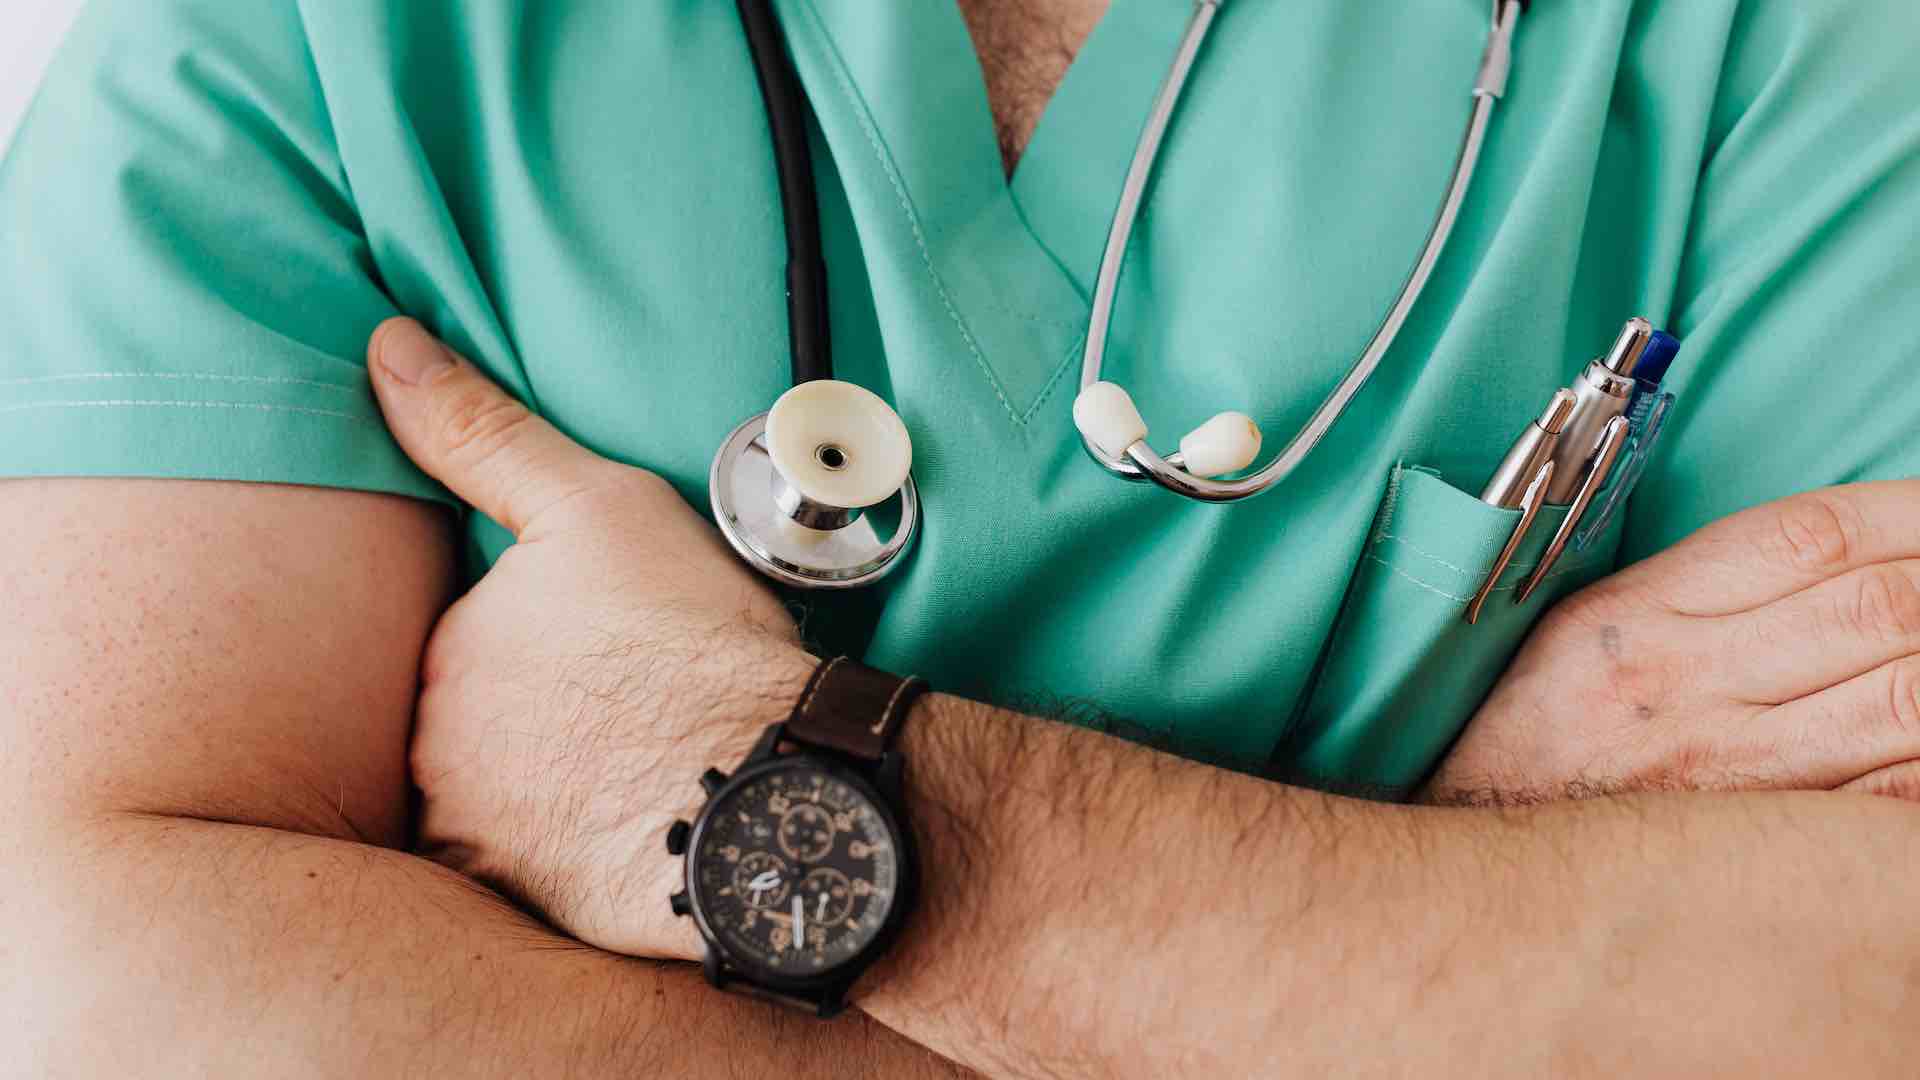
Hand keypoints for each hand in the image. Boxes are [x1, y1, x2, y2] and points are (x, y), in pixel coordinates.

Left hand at [367, 318, 816, 959]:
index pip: (473, 637)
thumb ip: (482, 433)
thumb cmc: (691, 642)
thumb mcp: (594, 504)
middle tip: (629, 709)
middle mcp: (435, 745)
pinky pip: (525, 869)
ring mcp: (475, 830)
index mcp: (450, 648)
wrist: (765, 785)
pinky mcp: (521, 900)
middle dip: (536, 716)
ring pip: (498, 796)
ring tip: (639, 769)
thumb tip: (389, 350)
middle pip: (475, 721)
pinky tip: (626, 826)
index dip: (549, 638)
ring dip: (547, 785)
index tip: (614, 646)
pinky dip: (564, 849)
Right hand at [1429, 482, 1919, 804]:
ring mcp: (1735, 777)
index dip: (1910, 512)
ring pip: (1909, 701)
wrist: (1482, 883)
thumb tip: (1833, 555)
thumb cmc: (1529, 746)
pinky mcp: (1768, 851)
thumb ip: (1694, 588)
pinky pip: (1897, 800)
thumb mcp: (1581, 634)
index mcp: (1637, 619)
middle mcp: (1687, 689)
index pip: (1809, 536)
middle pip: (1881, 609)